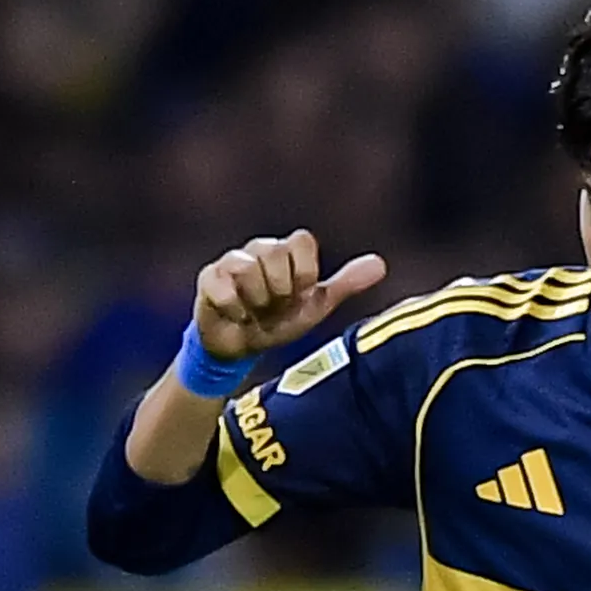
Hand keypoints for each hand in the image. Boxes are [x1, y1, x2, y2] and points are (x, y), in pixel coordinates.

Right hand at [192, 231, 385, 360]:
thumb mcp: (316, 306)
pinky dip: (235, 309)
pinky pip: (224, 287)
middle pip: (274, 252)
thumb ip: (346, 284)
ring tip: (254, 310)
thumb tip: (381, 264)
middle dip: (280, 290)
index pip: (302, 240)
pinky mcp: (208, 279)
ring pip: (249, 269)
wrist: (242, 349)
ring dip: (257, 301)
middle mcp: (258, 249)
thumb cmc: (278, 322)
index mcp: (285, 252)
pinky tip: (237, 316)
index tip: (299, 293)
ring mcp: (231, 261)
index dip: (304, 272)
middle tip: (274, 306)